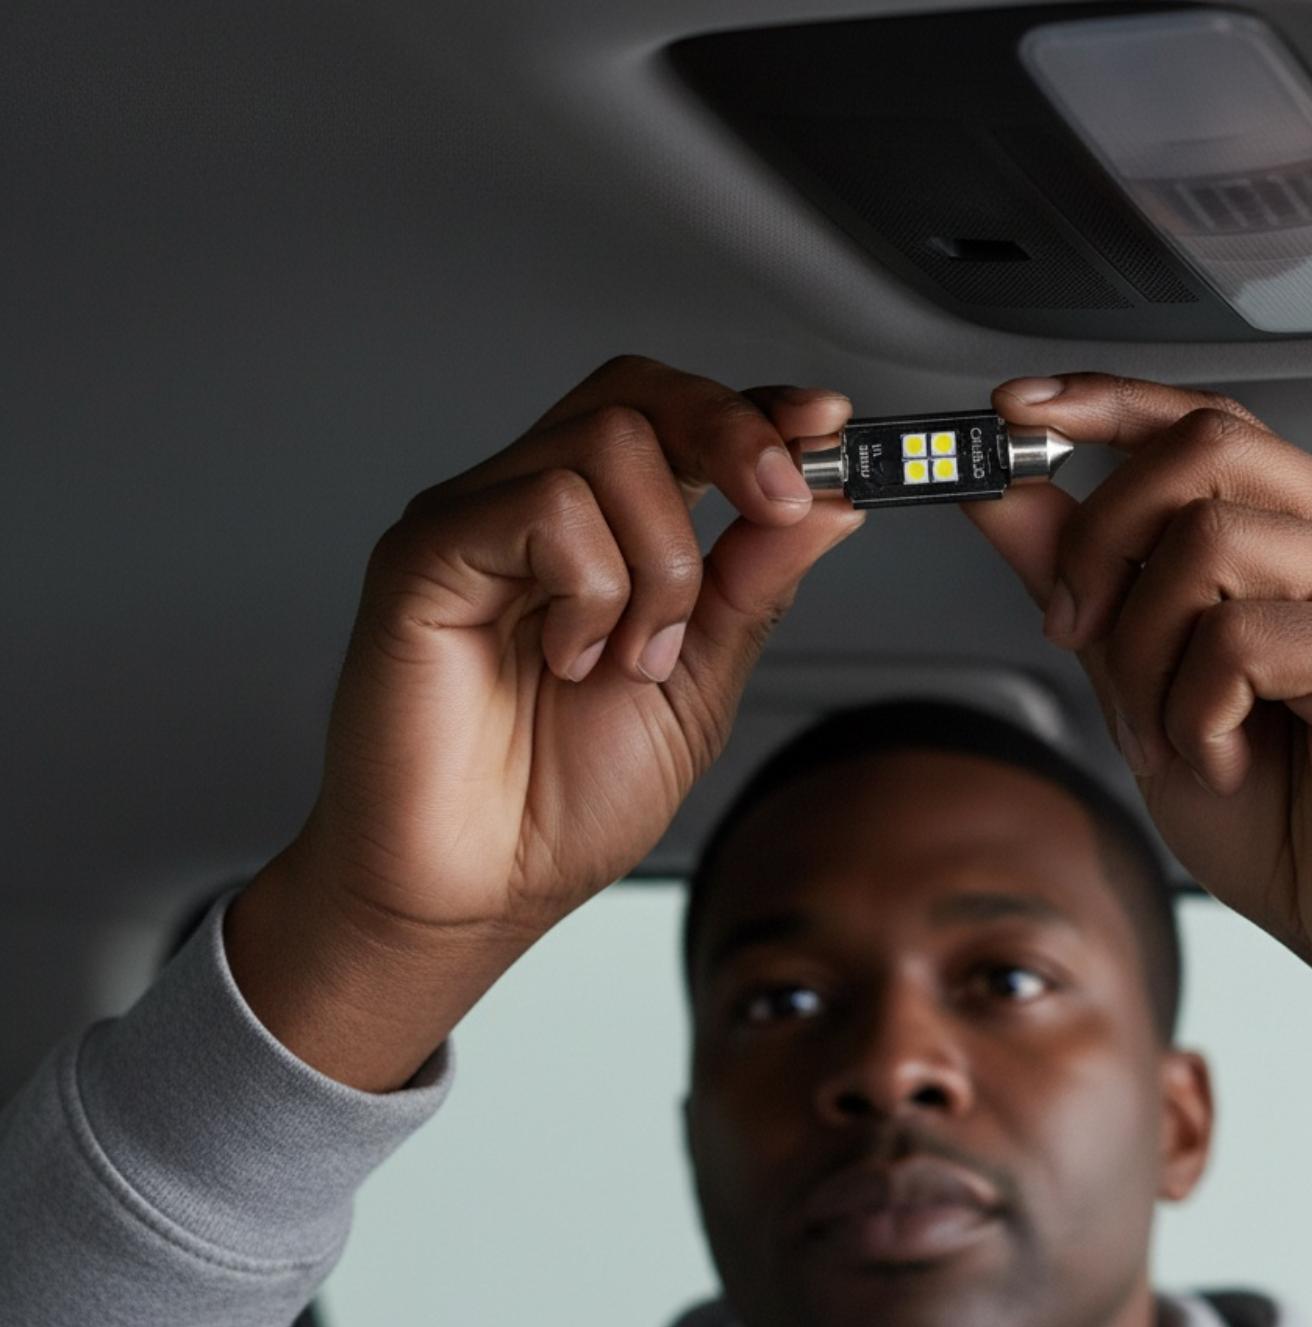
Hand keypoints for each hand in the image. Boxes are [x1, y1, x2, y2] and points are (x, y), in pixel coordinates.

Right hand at [296, 355, 863, 945]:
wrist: (476, 890)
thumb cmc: (561, 802)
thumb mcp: (699, 687)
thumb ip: (752, 589)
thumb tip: (828, 503)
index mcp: (604, 535)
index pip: (676, 419)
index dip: (757, 410)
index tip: (828, 425)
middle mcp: (535, 512)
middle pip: (638, 392)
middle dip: (733, 437)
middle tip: (776, 509)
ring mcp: (477, 525)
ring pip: (607, 442)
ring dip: (661, 562)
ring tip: (633, 658)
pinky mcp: (426, 554)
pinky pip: (544, 507)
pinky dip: (592, 588)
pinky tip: (571, 658)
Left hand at [966, 372, 1311, 1102]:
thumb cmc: (1294, 822)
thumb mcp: (1149, 691)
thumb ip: (1088, 590)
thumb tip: (1003, 500)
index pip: (1206, 420)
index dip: (1102, 404)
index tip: (1010, 412)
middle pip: (1201, 450)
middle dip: (1097, 540)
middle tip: (1072, 631)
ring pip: (1207, 540)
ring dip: (1143, 654)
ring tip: (1168, 735)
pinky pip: (1239, 636)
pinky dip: (1193, 710)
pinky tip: (1222, 759)